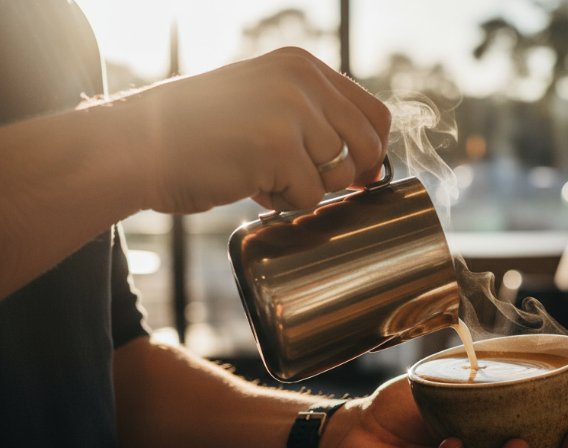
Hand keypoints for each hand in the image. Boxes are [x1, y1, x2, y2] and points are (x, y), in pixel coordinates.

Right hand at [123, 47, 389, 213]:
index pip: (372, 114)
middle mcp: (302, 80)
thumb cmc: (195, 134)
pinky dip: (282, 202)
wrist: (134, 146)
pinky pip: (309, 196)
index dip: (369, 151)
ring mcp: (292, 111)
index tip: (351, 173)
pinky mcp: (278, 146)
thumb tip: (370, 163)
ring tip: (262, 174)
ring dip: (305, 188)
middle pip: (366, 146)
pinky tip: (248, 184)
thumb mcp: (262, 102)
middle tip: (298, 180)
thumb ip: (312, 118)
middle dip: (342, 176)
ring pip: (339, 174)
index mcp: (302, 65)